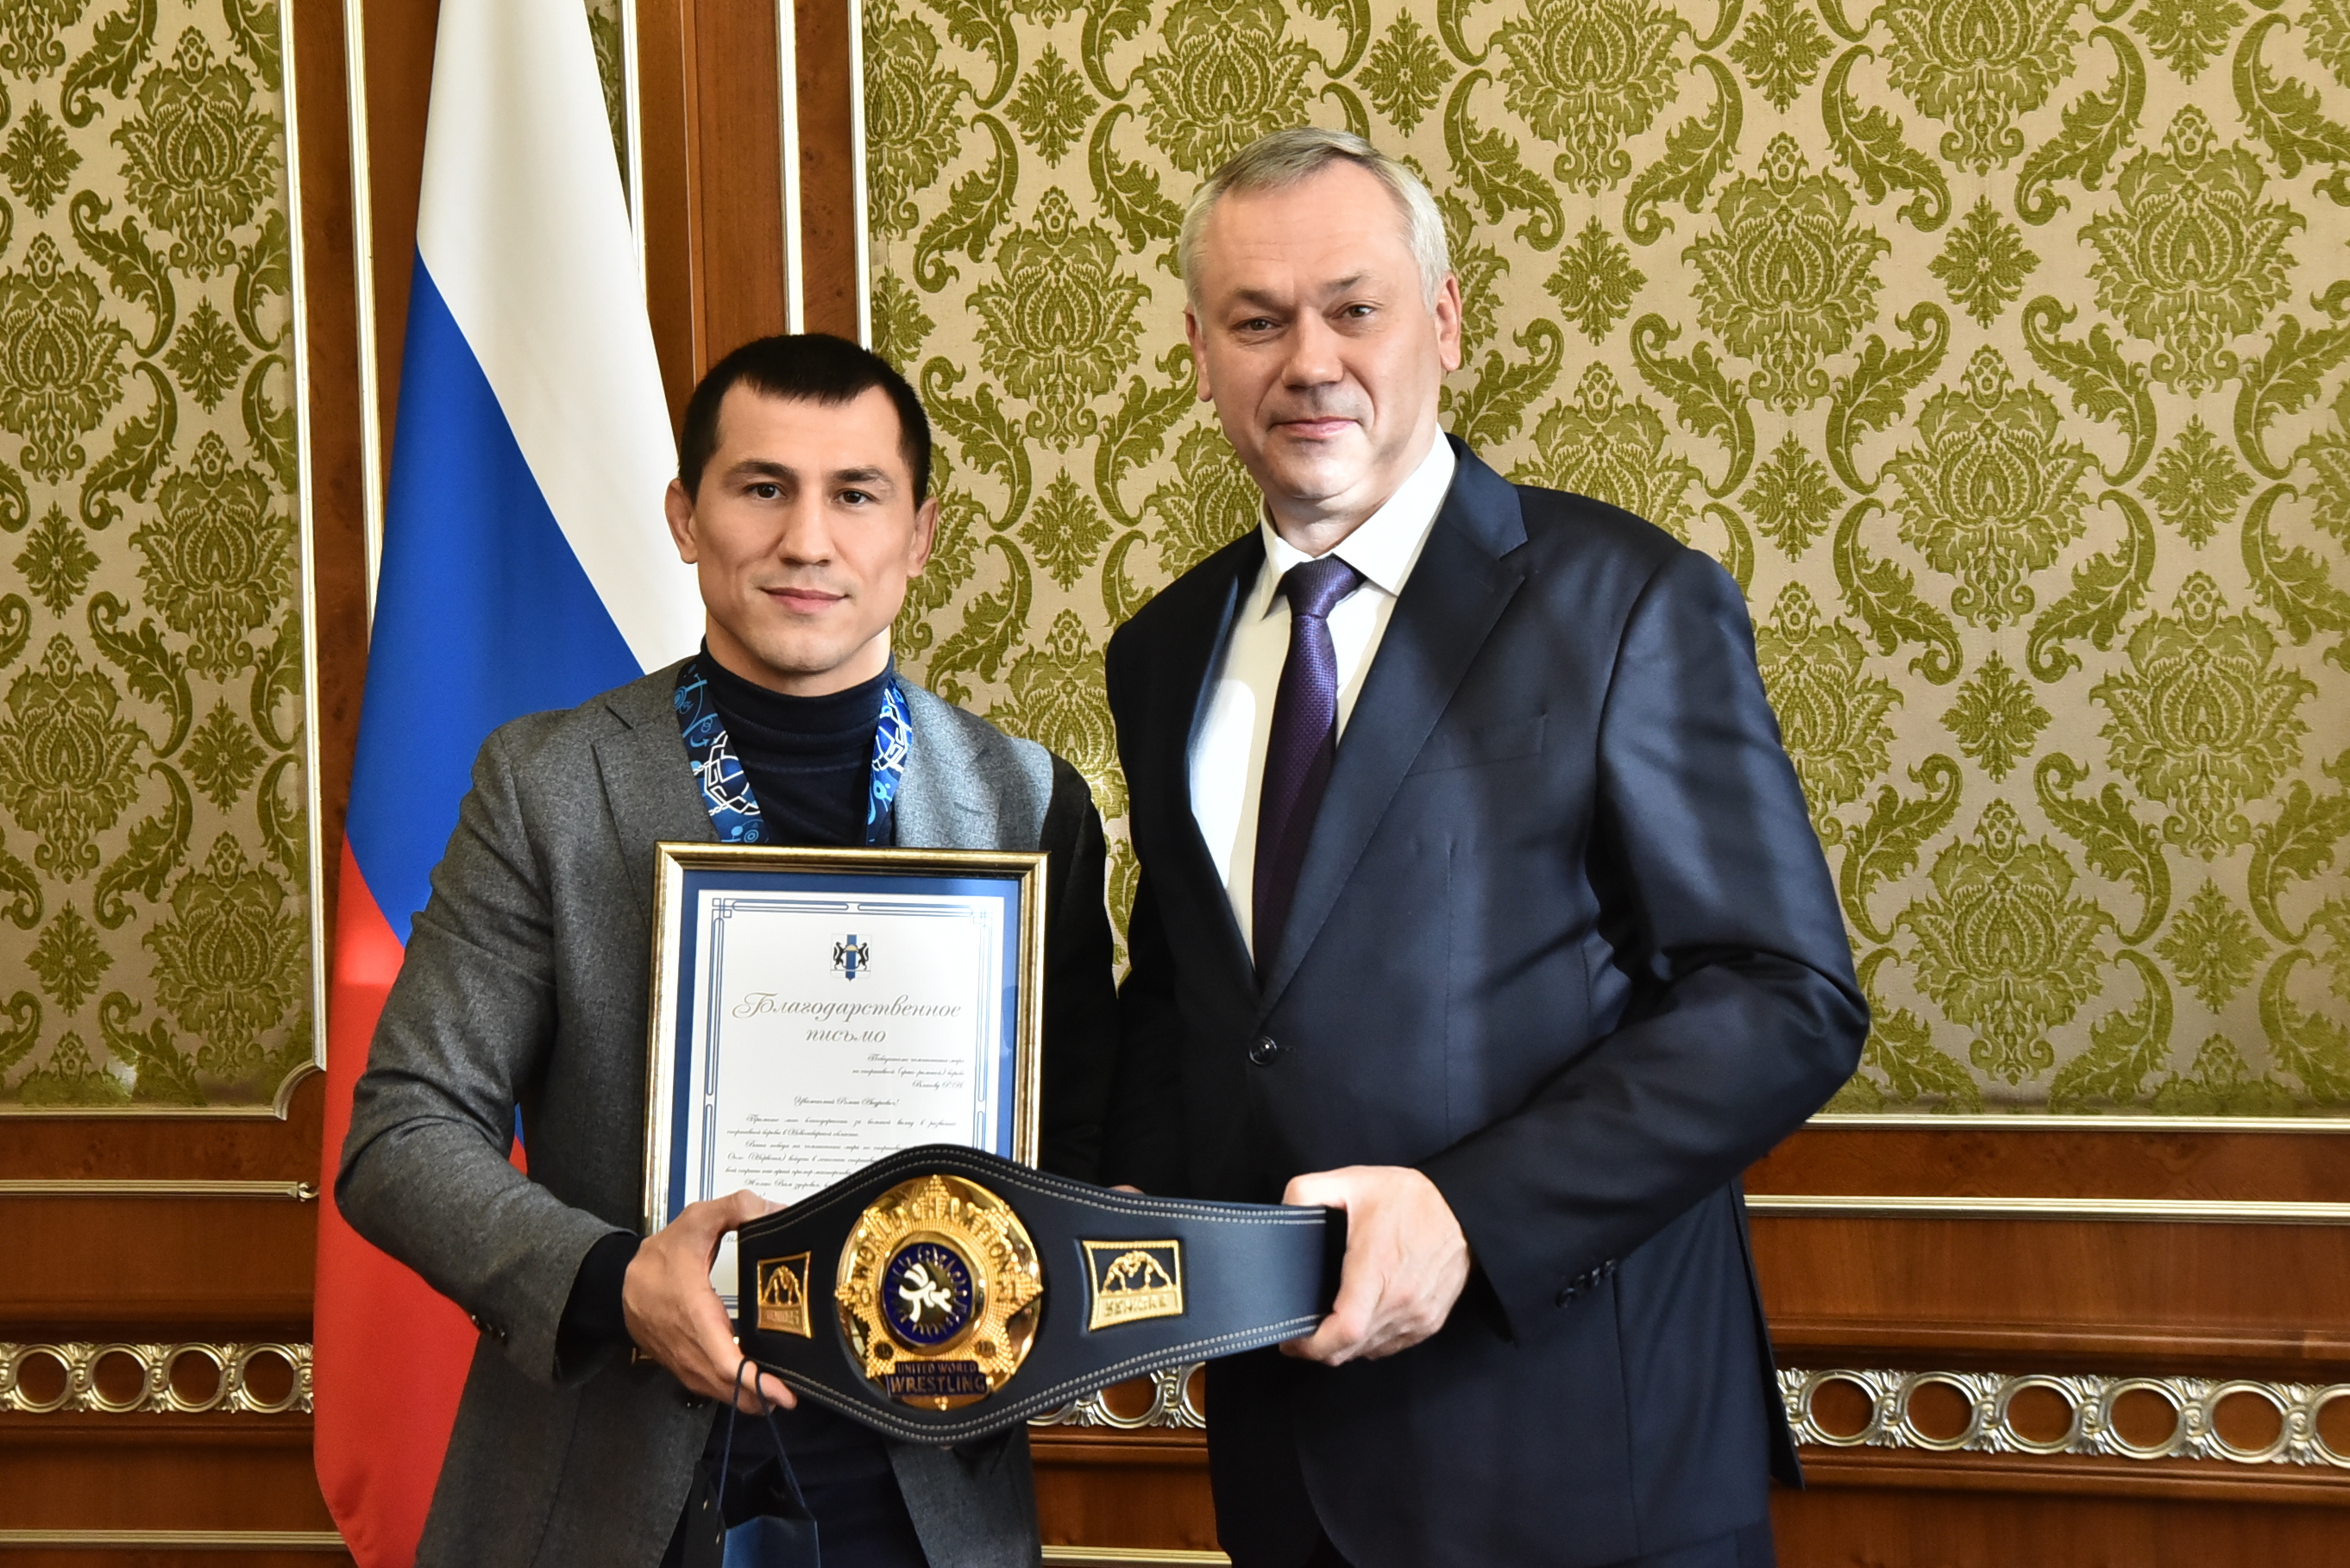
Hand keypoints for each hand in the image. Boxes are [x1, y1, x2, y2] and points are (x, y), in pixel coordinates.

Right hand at [623, 1189, 795, 1412]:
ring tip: (778, 1396)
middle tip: (792, 1398)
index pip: (723, 1361)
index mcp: (694, 1313)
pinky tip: (750, 1388)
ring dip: (745, 1397)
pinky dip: (728, 1390)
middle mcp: (687, 1344)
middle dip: (758, 1395)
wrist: (616, 1281)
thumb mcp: (697, 1220)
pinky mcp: (678, 1363)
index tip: (782, 1390)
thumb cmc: (662, 1254)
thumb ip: (735, 1208)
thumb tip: (773, 1211)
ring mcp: (681, 1358)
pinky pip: (705, 1384)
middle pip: (724, 1384)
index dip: (753, 1379)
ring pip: (714, 1389)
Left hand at [1279, 1165, 1469, 1365]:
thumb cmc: (1409, 1197)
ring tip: (1327, 1326)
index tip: (1291, 1340)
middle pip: (1351, 1349)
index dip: (1312, 1345)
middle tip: (1300, 1334)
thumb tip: (1281, 1214)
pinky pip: (1390, 1346)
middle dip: (1319, 1348)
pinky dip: (1369, 1342)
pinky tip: (1359, 1321)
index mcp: (1377, 1268)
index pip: (1345, 1330)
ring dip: (1345, 1346)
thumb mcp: (1351, 1181)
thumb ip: (1306, 1194)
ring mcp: (1418, 1315)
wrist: (1464, 1207)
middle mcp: (1400, 1300)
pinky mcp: (1430, 1321)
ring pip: (1369, 1351)